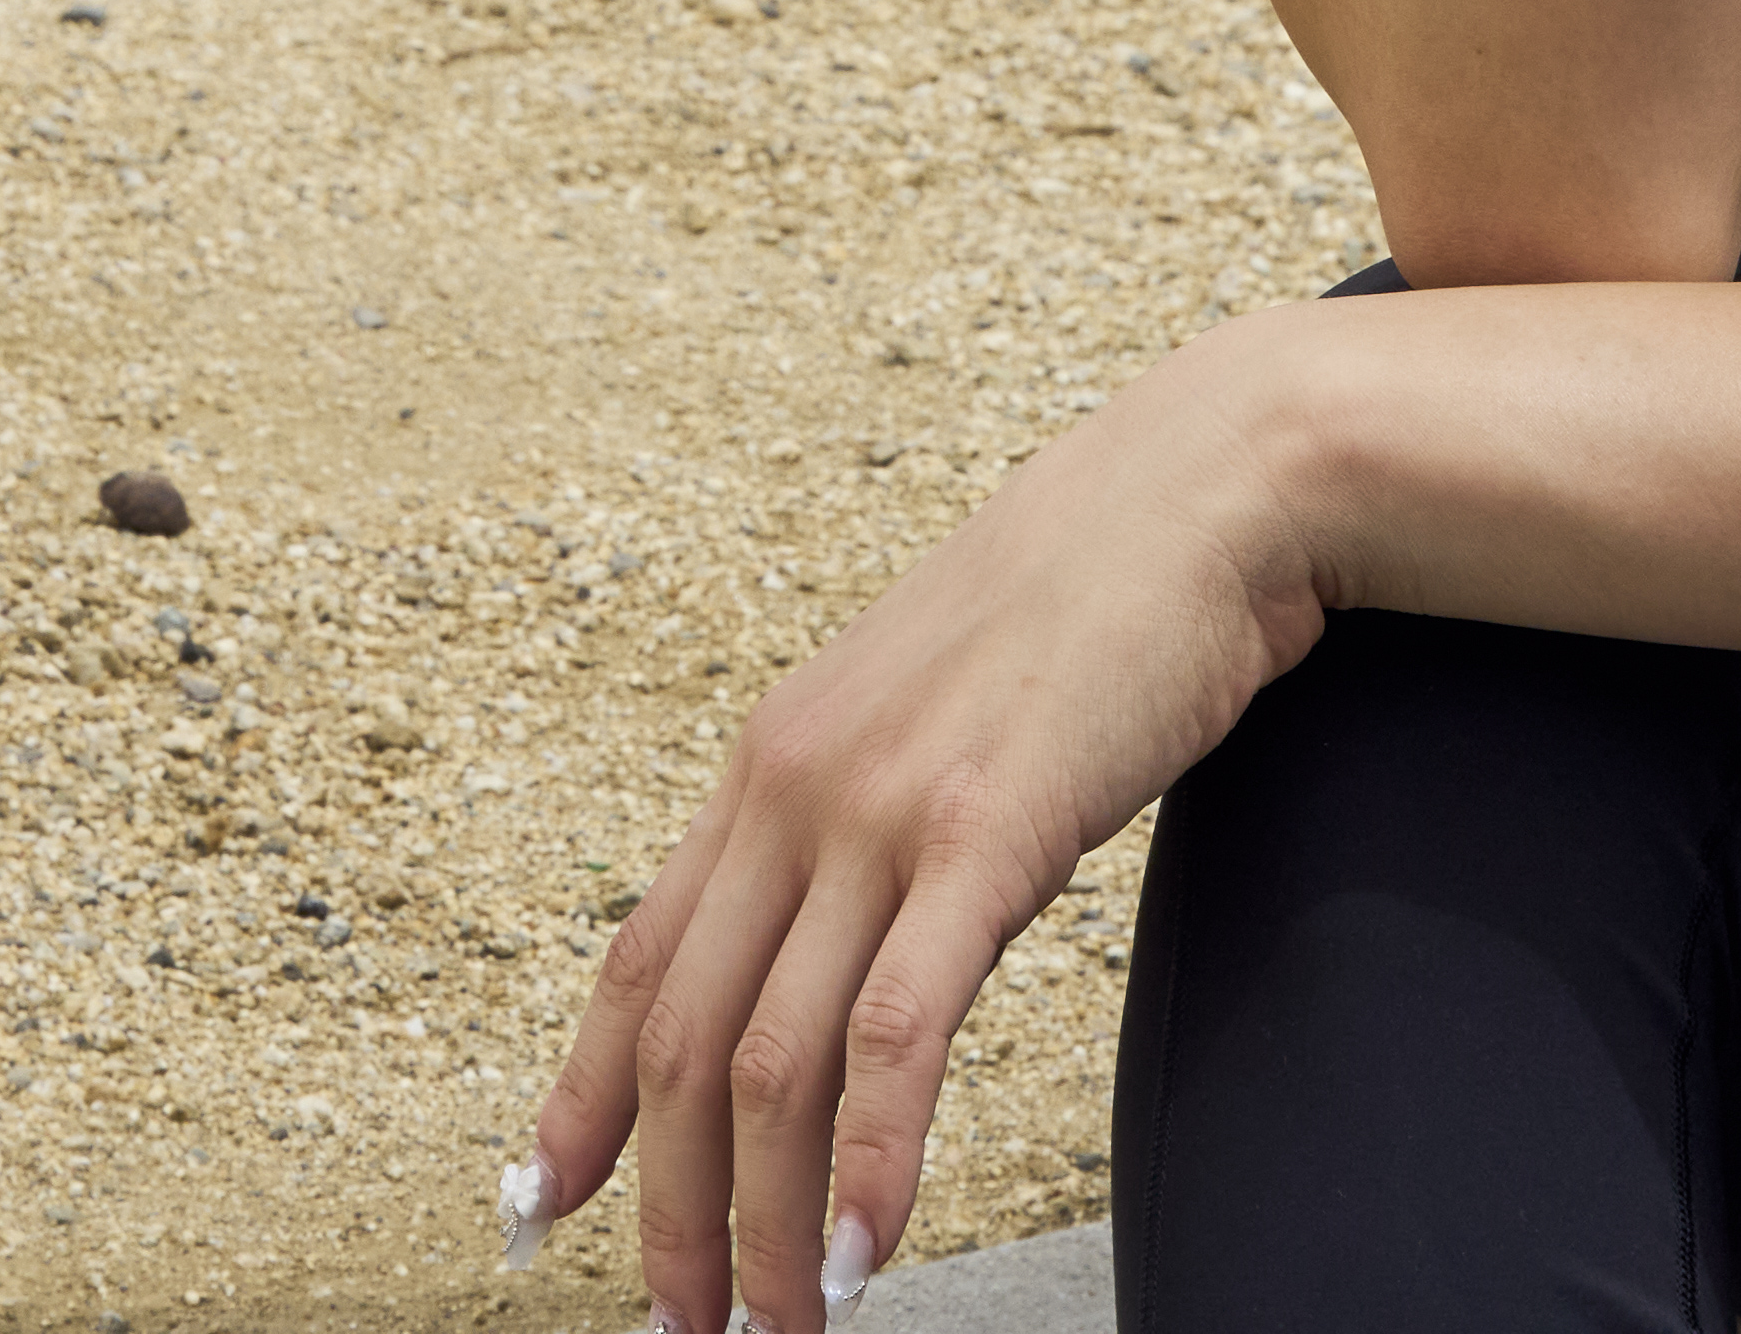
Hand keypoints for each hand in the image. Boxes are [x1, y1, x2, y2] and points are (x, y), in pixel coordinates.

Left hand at [511, 320, 1336, 1333]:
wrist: (1199, 491)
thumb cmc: (1081, 605)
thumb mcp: (925, 714)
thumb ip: (865, 821)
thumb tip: (846, 935)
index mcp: (768, 765)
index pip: (634, 964)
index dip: (579, 1101)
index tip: (541, 1208)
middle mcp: (793, 787)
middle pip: (683, 1041)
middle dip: (668, 1210)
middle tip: (684, 1328)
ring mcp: (882, 809)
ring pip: (773, 1058)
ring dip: (767, 1223)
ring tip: (783, 1328)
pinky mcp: (987, 831)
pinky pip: (900, 1025)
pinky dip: (871, 1156)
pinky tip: (866, 1246)